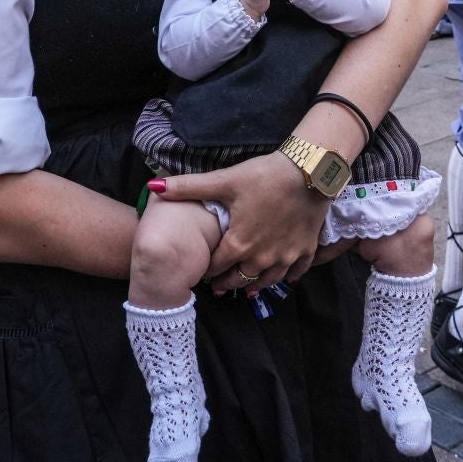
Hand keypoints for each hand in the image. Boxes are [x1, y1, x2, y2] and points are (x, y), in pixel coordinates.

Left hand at [156, 151, 327, 290]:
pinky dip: (287, 277)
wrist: (309, 172)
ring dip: (254, 285)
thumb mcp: (224, 180)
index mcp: (238, 243)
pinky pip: (295, 273)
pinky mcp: (305, 250)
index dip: (206, 270)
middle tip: (219, 287)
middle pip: (239, 280)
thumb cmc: (264, 175)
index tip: (200, 272)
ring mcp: (285, 257)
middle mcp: (261, 257)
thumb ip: (188, 186)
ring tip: (246, 289)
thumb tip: (153, 184)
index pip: (215, 267)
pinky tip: (284, 278)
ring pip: (266, 281)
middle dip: (228, 283)